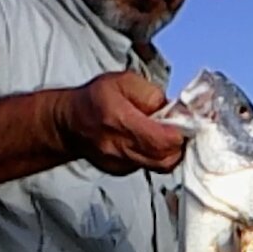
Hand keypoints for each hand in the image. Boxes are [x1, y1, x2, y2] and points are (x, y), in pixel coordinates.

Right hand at [58, 71, 185, 174]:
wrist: (69, 122)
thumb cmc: (95, 99)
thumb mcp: (124, 81)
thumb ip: (151, 94)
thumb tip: (172, 109)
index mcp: (119, 120)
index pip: (162, 140)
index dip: (180, 133)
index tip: (183, 123)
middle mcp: (118, 146)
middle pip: (165, 159)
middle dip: (179, 144)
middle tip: (178, 130)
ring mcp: (120, 163)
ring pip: (161, 166)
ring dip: (170, 152)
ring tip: (166, 135)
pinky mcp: (121, 170)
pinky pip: (149, 167)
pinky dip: (157, 156)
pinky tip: (151, 142)